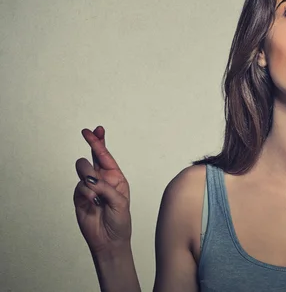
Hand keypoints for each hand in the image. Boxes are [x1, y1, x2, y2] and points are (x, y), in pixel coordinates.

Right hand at [73, 126, 132, 255]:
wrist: (109, 240)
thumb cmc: (120, 220)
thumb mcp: (120, 201)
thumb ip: (105, 187)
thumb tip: (88, 178)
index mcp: (115, 177)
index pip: (105, 155)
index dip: (98, 141)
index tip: (92, 130)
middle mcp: (101, 179)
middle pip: (92, 157)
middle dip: (91, 147)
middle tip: (89, 137)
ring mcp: (89, 187)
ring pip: (83, 171)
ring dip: (90, 178)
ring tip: (97, 194)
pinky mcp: (79, 197)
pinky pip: (79, 187)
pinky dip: (86, 194)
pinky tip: (93, 203)